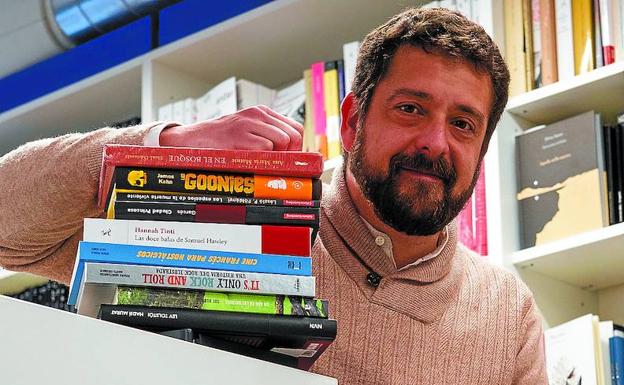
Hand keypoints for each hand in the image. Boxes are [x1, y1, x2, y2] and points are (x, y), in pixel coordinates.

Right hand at [159, 105, 303, 150]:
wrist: (192, 139)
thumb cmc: (221, 141)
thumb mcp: (247, 132)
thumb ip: (268, 137)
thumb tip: (292, 156)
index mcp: (262, 112)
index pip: (295, 128)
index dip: (296, 147)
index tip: (288, 160)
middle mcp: (258, 114)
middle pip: (293, 135)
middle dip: (291, 154)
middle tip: (279, 165)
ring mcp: (248, 123)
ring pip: (282, 140)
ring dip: (277, 157)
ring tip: (264, 163)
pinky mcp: (239, 135)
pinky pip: (265, 148)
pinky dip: (262, 159)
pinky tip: (251, 162)